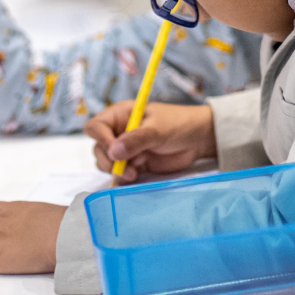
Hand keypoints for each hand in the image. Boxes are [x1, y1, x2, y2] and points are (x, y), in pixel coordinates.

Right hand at [86, 100, 215, 182]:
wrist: (198, 139)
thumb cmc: (178, 125)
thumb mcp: (157, 129)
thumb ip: (136, 140)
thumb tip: (113, 152)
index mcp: (120, 115)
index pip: (96, 126)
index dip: (100, 138)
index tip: (114, 150)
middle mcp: (119, 132)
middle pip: (98, 148)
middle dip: (109, 160)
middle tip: (127, 167)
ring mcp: (126, 150)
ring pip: (107, 163)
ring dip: (117, 170)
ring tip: (136, 171)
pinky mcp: (134, 164)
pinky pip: (120, 174)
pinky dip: (123, 178)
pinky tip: (135, 177)